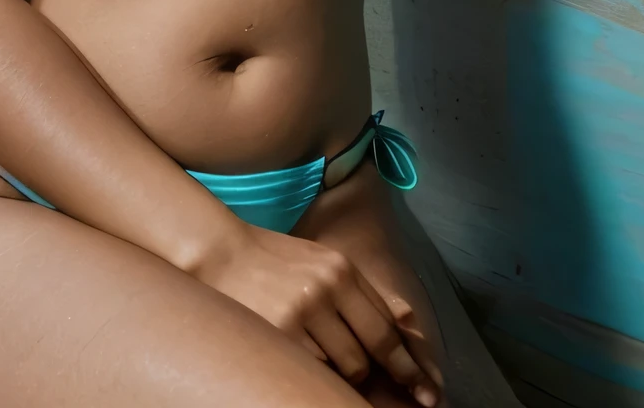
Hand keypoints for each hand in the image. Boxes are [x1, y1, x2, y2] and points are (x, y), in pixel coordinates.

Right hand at [190, 223, 442, 404]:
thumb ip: (361, 292)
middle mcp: (325, 290)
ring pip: (341, 368)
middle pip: (367, 355)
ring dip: (338, 373)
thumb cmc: (275, 260)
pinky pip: (311, 369)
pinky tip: (300, 355)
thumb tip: (404, 328)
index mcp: (341, 270)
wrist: (221, 253)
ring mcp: (299, 314)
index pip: (386, 328)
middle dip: (368, 371)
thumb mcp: (323, 262)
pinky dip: (312, 370)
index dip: (407, 364)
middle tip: (358, 372)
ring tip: (319, 354)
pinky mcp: (276, 334)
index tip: (423, 388)